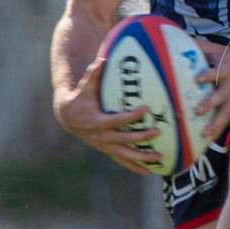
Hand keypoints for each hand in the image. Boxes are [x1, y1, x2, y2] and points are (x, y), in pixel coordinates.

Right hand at [53, 57, 165, 173]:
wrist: (68, 117)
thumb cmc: (80, 98)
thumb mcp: (85, 87)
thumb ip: (94, 74)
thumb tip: (102, 58)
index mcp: (97, 121)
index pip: (117, 120)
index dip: (131, 116)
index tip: (146, 109)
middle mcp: (102, 137)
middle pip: (124, 140)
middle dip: (142, 137)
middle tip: (158, 131)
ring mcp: (105, 146)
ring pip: (126, 155)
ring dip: (143, 157)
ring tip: (160, 157)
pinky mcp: (108, 151)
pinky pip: (124, 161)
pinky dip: (137, 167)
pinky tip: (152, 170)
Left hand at [195, 40, 229, 144]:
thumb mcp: (218, 48)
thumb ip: (199, 45)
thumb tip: (176, 36)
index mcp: (225, 69)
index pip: (215, 72)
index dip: (206, 76)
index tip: (196, 80)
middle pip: (219, 96)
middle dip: (208, 104)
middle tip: (196, 111)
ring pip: (224, 113)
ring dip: (215, 124)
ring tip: (204, 133)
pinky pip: (226, 120)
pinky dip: (218, 130)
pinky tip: (209, 140)